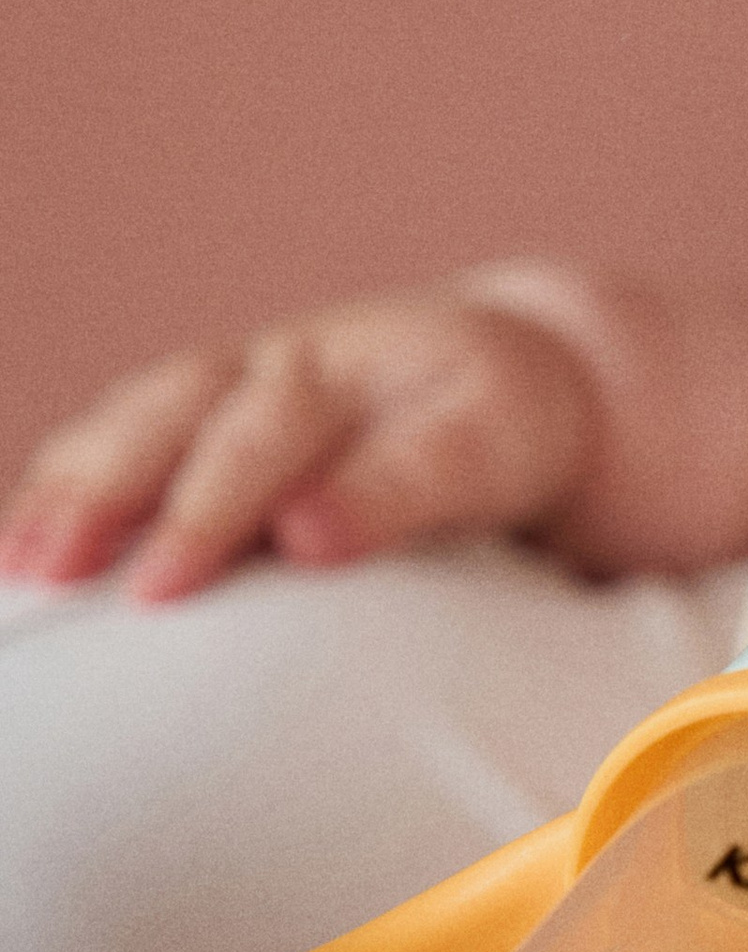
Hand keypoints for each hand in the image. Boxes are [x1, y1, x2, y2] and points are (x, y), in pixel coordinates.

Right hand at [0, 262, 747, 600]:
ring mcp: (223, 382)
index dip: (214, 513)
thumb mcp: (482, 448)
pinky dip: (60, 487)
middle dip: (116, 502)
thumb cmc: (494, 422)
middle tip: (62, 577)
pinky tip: (17, 546)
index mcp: (343, 371)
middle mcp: (266, 365)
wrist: (496, 366)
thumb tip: (306, 541)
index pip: (266, 442)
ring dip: (68, 490)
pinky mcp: (197, 413)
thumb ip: (402, 489)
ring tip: (17, 564)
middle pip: (178, 426)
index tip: (163, 586)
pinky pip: (113, 440)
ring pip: (131, 424)